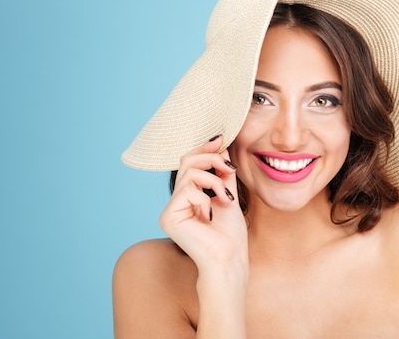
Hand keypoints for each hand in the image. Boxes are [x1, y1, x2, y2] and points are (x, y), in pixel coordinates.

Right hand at [159, 136, 247, 272]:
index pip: (190, 162)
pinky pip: (187, 191)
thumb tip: (220, 146)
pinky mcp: (168, 217)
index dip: (204, 149)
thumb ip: (222, 173)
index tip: (221, 139)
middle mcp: (176, 201)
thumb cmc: (230, 233)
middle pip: (186, 162)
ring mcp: (170, 210)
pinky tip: (210, 216)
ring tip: (226, 199)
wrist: (229, 258)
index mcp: (188, 195)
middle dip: (211, 160)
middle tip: (230, 170)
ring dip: (214, 182)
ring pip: (189, 174)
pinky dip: (204, 199)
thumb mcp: (228, 194)